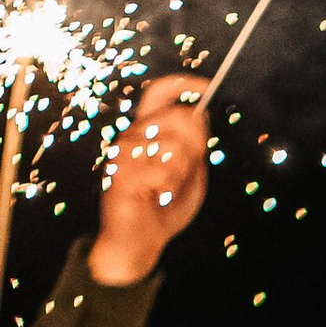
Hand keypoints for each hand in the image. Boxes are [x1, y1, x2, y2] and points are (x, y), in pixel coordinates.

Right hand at [89, 74, 210, 283]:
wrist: (141, 242)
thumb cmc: (165, 208)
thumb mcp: (191, 175)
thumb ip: (195, 146)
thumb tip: (200, 115)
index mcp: (146, 131)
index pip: (158, 93)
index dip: (182, 84)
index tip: (205, 87)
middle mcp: (132, 134)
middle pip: (179, 117)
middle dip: (197, 144)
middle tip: (187, 170)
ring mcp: (122, 152)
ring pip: (174, 146)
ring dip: (181, 173)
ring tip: (167, 189)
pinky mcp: (119, 172)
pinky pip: (162, 170)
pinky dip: (168, 188)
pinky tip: (156, 197)